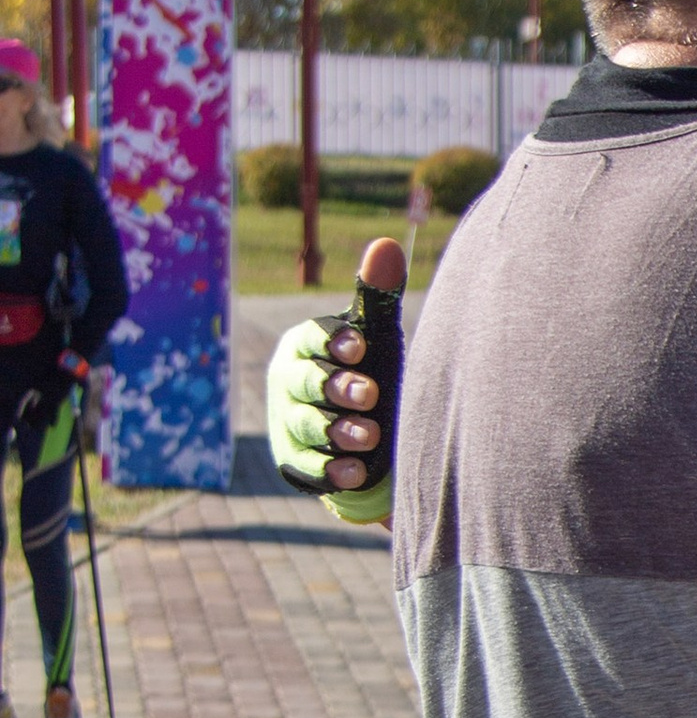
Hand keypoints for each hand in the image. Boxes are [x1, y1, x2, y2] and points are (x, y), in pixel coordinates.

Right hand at [267, 238, 405, 525]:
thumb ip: (378, 295)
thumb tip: (387, 244)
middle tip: (369, 394)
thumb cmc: (368, 369)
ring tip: (369, 436)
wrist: (369, 432)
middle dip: (336, 388)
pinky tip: (354, 472)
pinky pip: (307, 468)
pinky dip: (330, 471)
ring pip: (306, 426)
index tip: (361, 346)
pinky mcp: (295, 461)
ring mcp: (288, 422)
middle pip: (305, 383)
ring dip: (336, 431)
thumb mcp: (376, 336)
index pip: (311, 338)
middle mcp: (289, 381)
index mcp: (304, 344)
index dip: (333, 342)